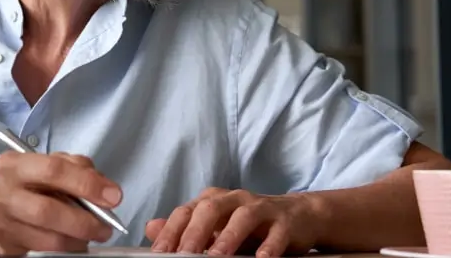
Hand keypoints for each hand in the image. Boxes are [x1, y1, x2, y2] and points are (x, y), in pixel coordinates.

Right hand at [0, 151, 123, 254]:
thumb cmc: (27, 185)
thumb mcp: (47, 164)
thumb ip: (76, 168)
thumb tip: (105, 189)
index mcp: (14, 165)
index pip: (54, 170)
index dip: (87, 184)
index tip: (113, 196)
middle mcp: (3, 194)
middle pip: (48, 211)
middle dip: (84, 221)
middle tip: (105, 227)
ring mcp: (2, 223)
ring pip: (49, 239)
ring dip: (78, 240)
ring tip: (92, 235)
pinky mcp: (5, 247)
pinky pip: (44, 252)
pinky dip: (66, 248)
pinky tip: (73, 241)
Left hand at [145, 188, 321, 256]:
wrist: (299, 217)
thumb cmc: (252, 226)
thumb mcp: (217, 227)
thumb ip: (185, 228)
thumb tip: (150, 228)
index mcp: (214, 200)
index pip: (186, 211)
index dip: (171, 231)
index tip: (159, 253)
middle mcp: (235, 199)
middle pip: (210, 209)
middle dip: (194, 233)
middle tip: (183, 256)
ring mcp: (262, 208)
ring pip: (243, 217)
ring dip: (228, 238)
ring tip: (216, 257)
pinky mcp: (286, 222)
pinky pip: (277, 233)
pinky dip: (269, 246)